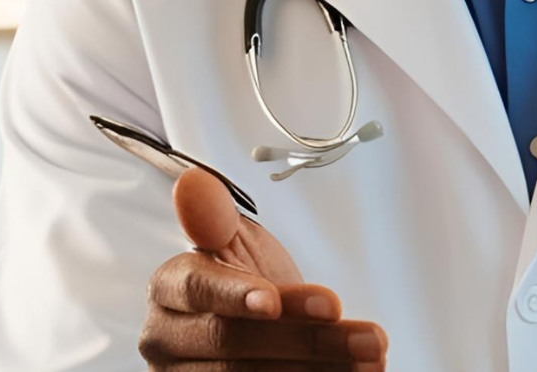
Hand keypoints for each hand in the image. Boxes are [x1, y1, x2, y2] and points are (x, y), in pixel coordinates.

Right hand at [139, 167, 388, 370]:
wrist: (263, 332)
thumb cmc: (247, 281)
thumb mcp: (236, 242)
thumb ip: (214, 217)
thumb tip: (192, 182)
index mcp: (166, 291)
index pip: (196, 290)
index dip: (234, 296)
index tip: (273, 302)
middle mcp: (166, 342)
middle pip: (231, 343)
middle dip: (301, 337)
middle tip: (361, 333)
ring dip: (320, 367)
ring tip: (371, 352)